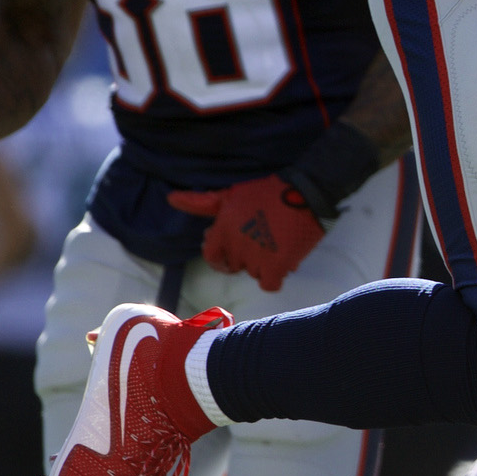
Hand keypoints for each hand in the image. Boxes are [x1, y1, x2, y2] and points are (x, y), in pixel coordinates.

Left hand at [167, 174, 328, 292]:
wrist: (306, 192)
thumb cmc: (268, 191)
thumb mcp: (231, 194)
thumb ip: (200, 202)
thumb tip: (170, 198)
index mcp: (223, 229)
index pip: (210, 255)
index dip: (220, 255)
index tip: (233, 250)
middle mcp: (236, 245)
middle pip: (234, 266)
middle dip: (245, 257)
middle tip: (262, 241)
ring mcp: (256, 257)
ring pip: (253, 273)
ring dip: (264, 265)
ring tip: (277, 246)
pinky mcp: (277, 265)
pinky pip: (269, 284)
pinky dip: (275, 277)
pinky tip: (283, 263)